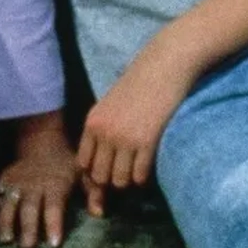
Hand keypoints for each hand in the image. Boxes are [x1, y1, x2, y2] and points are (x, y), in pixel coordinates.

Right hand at [0, 111, 85, 247]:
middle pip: (30, 208)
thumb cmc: (65, 162)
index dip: (54, 224)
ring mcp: (16, 184)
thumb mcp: (83, 172)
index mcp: (54, 185)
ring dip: (6, 222)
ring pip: (9, 204)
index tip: (54, 242)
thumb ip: (93, 192)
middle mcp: (34, 186)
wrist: (41, 141)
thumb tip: (99, 213)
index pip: (54, 207)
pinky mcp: (3, 182)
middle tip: (27, 246)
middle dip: (28, 227)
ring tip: (6, 239)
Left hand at [76, 40, 197, 205]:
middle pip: (100, 176)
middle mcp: (105, 133)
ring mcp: (125, 139)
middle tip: (124, 170)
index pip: (83, 163)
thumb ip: (102, 128)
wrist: (163, 66)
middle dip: (111, 178)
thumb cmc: (139, 82)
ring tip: (137, 167)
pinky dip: (144, 175)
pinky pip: (139, 176)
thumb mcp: (109, 104)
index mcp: (93, 122)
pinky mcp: (146, 142)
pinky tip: (148, 162)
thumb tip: (101, 158)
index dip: (95, 169)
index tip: (109, 166)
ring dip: (128, 178)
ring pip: (119, 181)